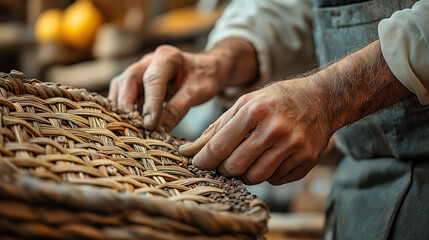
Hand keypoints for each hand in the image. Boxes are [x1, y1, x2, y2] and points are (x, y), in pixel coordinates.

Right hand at [108, 38, 257, 130]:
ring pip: (122, 85)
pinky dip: (124, 107)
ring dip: (122, 106)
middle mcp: (150, 60)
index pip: (153, 80)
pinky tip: (130, 122)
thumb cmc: (204, 77)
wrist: (207, 69)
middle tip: (131, 126)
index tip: (149, 125)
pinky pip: (123, 92)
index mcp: (168, 58)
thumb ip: (178, 109)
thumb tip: (158, 129)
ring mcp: (141, 69)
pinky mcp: (137, 81)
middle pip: (129, 79)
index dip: (150, 104)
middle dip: (127, 104)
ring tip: (128, 126)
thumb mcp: (198, 93)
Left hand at [179, 40, 412, 185]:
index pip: (220, 146)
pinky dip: (267, 173)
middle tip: (223, 163)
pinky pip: (275, 179)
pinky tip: (270, 158)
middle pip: (235, 167)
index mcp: (255, 111)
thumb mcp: (245, 104)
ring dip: (244, 174)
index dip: (203, 159)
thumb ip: (217, 128)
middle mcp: (275, 129)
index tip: (197, 163)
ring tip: (247, 159)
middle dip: (223, 169)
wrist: (322, 99)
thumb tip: (187, 151)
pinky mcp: (307, 160)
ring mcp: (294, 147)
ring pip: (255, 177)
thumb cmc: (276, 101)